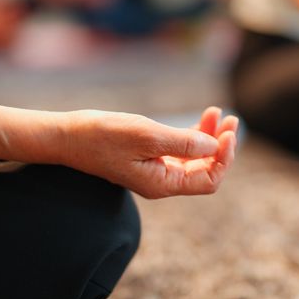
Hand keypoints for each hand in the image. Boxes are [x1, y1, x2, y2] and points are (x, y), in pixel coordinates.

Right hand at [60, 107, 237, 198]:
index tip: (228, 133)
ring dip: (209, 137)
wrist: (67, 135)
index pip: (208, 180)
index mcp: (163, 184)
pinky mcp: (147, 156)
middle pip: (204, 169)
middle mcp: (162, 181)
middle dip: (221, 145)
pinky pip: (179, 150)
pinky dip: (193, 135)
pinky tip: (202, 120)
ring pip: (194, 158)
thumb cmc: (103, 135)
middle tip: (231, 120)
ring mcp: (155, 169)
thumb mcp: (148, 135)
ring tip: (218, 113)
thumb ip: (185, 143)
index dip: (224, 158)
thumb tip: (215, 146)